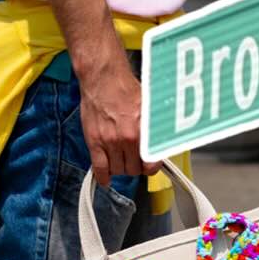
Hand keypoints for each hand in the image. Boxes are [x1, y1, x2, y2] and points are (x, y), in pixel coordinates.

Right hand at [76, 45, 159, 186]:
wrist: (103, 79)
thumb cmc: (125, 89)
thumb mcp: (149, 108)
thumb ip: (156, 128)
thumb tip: (164, 142)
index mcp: (142, 132)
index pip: (150, 164)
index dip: (151, 167)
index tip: (149, 165)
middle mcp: (126, 139)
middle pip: (133, 169)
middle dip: (135, 167)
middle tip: (134, 160)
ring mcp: (108, 141)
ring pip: (118, 170)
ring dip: (121, 169)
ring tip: (122, 161)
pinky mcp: (94, 141)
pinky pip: (99, 167)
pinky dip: (103, 177)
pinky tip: (106, 180)